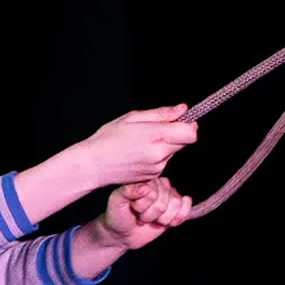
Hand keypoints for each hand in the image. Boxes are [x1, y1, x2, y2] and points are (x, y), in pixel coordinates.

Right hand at [77, 105, 196, 187]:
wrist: (94, 165)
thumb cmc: (108, 138)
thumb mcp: (132, 117)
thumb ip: (161, 114)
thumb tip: (182, 109)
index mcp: (154, 137)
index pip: (190, 133)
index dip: (188, 124)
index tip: (178, 120)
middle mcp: (159, 155)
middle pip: (185, 142)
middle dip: (177, 133)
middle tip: (156, 127)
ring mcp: (158, 167)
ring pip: (174, 151)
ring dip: (166, 144)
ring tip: (142, 141)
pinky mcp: (154, 175)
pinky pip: (164, 160)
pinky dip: (158, 154)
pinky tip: (140, 152)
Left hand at [101, 176, 193, 251]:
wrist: (122, 234)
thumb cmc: (117, 215)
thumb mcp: (116, 202)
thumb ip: (127, 191)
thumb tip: (145, 187)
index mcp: (145, 179)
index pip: (154, 192)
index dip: (143, 206)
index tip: (133, 208)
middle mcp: (159, 185)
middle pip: (166, 200)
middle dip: (151, 214)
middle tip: (140, 216)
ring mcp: (168, 196)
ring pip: (176, 205)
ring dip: (162, 218)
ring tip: (150, 219)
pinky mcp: (175, 208)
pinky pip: (186, 208)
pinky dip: (178, 218)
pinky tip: (167, 222)